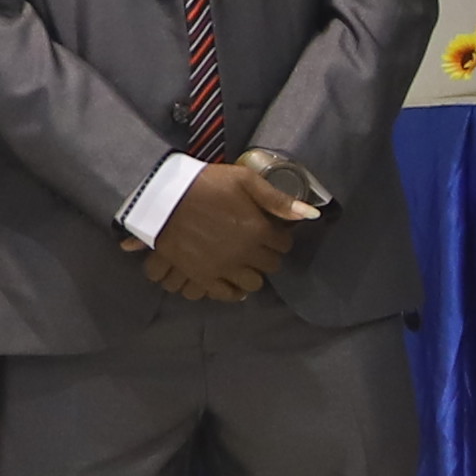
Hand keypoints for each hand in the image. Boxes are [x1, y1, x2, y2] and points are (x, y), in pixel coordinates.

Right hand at [142, 158, 311, 300]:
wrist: (163, 196)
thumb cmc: (205, 184)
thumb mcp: (244, 180)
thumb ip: (278, 199)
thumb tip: (312, 214)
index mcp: (259, 230)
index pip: (284, 244)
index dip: (279, 237)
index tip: (270, 232)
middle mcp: (245, 253)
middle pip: (271, 265)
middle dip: (268, 255)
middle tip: (258, 246)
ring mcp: (223, 267)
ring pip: (253, 284)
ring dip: (252, 274)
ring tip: (244, 263)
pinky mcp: (202, 276)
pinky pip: (226, 294)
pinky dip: (232, 291)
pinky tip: (233, 282)